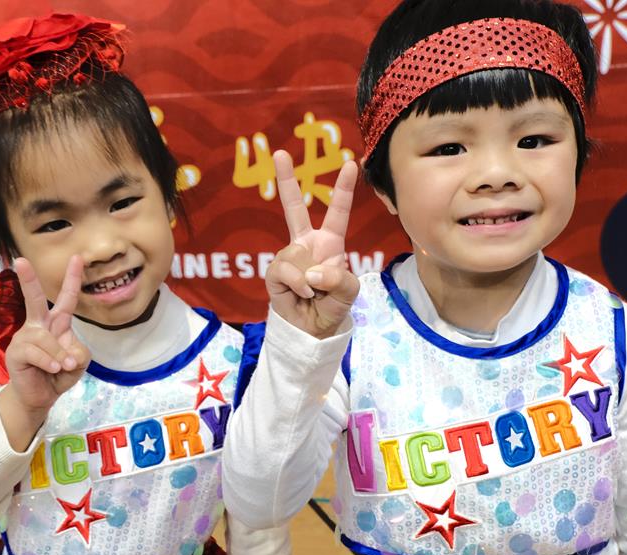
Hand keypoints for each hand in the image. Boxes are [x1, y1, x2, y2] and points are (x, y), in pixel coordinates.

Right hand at [0, 256, 91, 449]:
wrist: (40, 397)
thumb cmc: (58, 375)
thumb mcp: (78, 363)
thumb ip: (80, 353)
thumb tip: (67, 352)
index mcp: (56, 324)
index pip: (67, 299)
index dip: (72, 279)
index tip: (77, 258)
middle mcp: (39, 325)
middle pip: (35, 299)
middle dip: (28, 280)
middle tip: (20, 261)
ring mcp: (25, 337)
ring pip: (47, 339)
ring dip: (60, 356)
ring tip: (64, 368)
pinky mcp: (15, 352)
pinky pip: (36, 352)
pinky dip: (49, 363)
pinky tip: (53, 370)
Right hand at [265, 150, 358, 338]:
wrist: (312, 330)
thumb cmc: (332, 306)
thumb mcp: (348, 292)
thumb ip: (338, 279)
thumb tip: (310, 272)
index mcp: (329, 243)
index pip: (337, 212)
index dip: (343, 189)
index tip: (351, 164)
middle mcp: (306, 245)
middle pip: (293, 208)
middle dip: (286, 180)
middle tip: (279, 153)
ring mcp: (289, 256)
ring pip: (296, 256)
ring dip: (309, 279)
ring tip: (314, 294)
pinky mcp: (274, 272)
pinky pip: (285, 270)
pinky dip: (297, 284)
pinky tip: (302, 294)